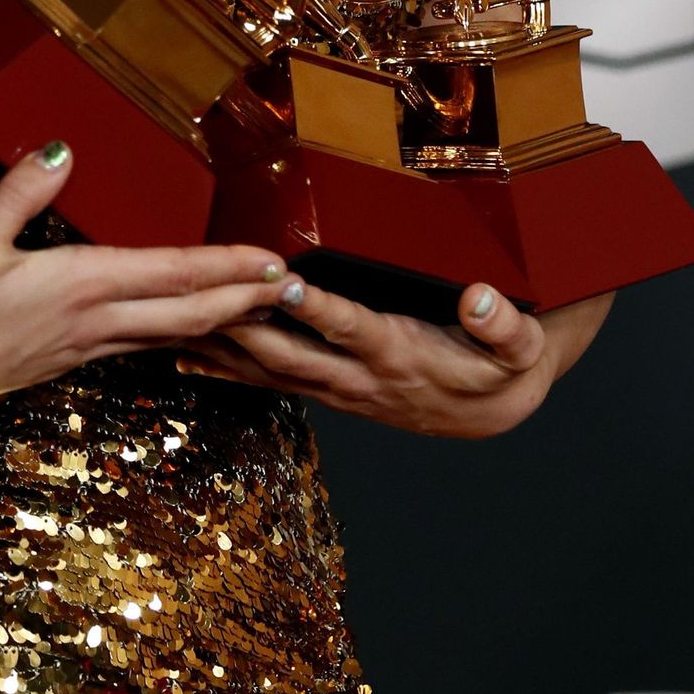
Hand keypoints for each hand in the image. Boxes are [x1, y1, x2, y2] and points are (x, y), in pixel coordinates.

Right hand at [0, 142, 300, 426]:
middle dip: (246, 301)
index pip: (171, 274)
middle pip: (188, 314)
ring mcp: (78, 349)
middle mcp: (90, 322)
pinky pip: (135, 348)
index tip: (274, 261)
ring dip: (218, 323)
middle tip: (295, 290)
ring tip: (257, 310)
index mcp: (76, 285)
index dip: (228, 268)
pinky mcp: (61, 363)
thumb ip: (20, 192)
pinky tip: (182, 333)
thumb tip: (60, 146)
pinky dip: (173, 337)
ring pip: (167, 336)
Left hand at [202, 277, 557, 439]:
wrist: (493, 410)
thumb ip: (504, 324)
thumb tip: (480, 297)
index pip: (351, 329)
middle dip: (244, 326)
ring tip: (172, 326)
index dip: (317, 309)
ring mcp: (337, 388)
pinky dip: (225, 371)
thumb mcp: (521, 347)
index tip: (284, 282)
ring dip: (222, 349)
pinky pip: (267, 383)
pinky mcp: (326, 390)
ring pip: (268, 371)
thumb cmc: (503, 367)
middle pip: (291, 354)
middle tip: (204, 297)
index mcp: (400, 355)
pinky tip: (185, 360)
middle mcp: (359, 377)